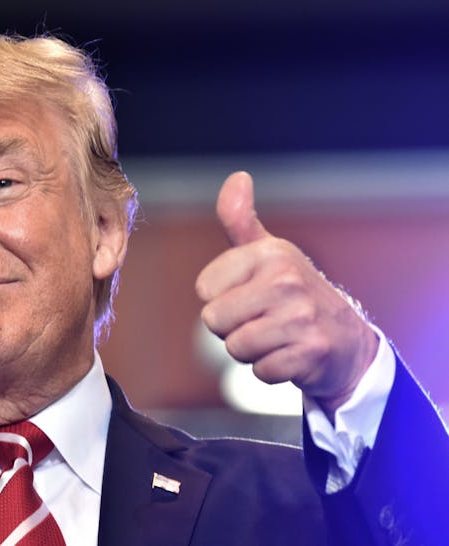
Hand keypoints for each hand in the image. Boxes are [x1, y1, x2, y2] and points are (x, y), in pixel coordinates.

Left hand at [195, 172, 377, 415]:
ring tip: (276, 338)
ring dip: (251, 351)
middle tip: (263, 321)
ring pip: (236, 347)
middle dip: (233, 328)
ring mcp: (302, 316)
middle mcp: (287, 279)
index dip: (220, 299)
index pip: (204, 289)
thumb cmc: (293, 295)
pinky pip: (260, 371)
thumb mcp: (268, 253)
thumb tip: (237, 177)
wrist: (346, 342)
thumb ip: (241, 220)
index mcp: (271, 253)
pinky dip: (271, 370)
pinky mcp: (311, 352)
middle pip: (214, 320)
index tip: (249, 296)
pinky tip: (291, 355)